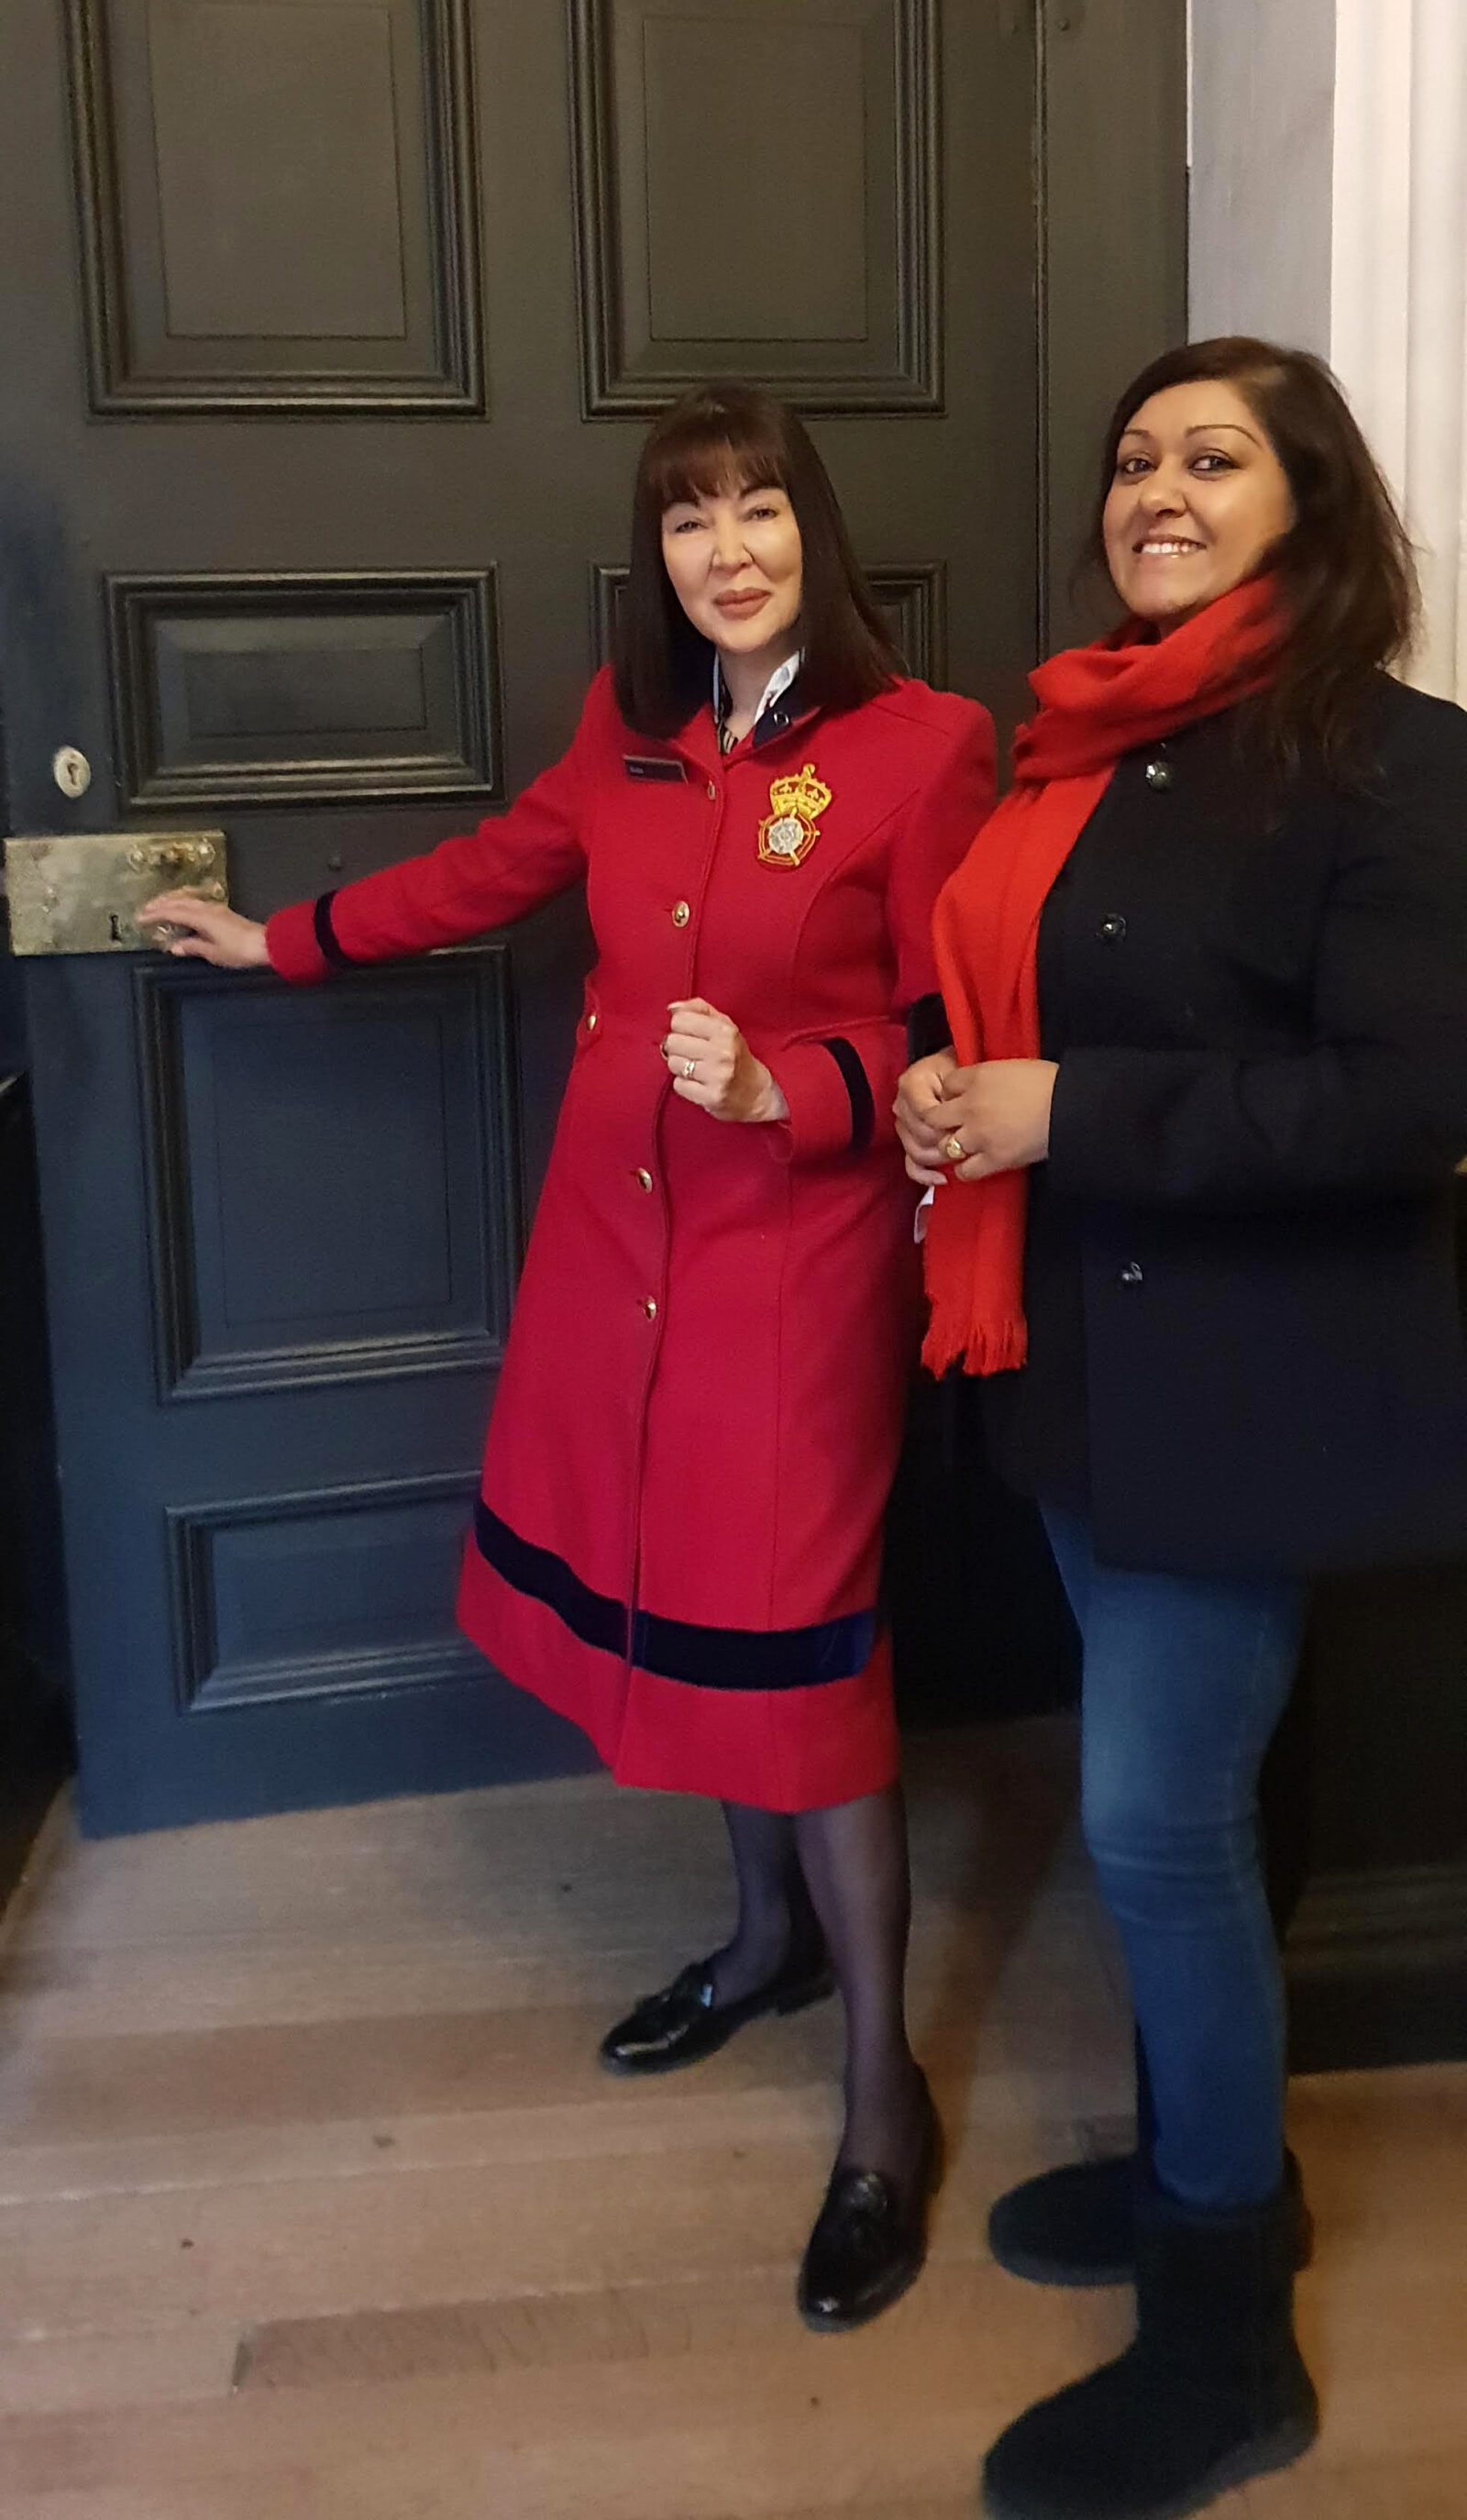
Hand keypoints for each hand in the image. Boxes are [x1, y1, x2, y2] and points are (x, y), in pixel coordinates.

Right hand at [137, 891, 269, 968]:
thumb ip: (192, 947)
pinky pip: (196, 903)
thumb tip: (174, 946)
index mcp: (201, 917)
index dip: (155, 914)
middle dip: (160, 904)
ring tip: (159, 905)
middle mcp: (206, 908)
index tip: (139, 917)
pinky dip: (183, 903)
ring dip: (171, 901)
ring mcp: (215, 908)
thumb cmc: (239, 951)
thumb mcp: (213, 953)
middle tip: (144, 909)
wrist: (266, 944)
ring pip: (188, 899)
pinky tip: (182, 909)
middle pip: (179, 901)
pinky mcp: (222, 912)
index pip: (172, 913)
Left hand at [662, 997, 787, 1123]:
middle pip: (672, 1042)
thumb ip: (699, 1009)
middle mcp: (722, 1052)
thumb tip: (672, 1008)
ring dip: (680, 1067)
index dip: (681, 1028)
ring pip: (673, 1063)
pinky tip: (698, 1083)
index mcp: (725, 1031)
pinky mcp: (711, 1097)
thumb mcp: (724, 1026)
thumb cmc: (735, 1055)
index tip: (691, 1035)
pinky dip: (684, 1085)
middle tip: (691, 1054)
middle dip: (677, 1048)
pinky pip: (678, 1085)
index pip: (679, 1020)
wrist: (756, 1093)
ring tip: (696, 1069)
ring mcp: (717, 1076)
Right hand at [893, 1047, 958, 1184]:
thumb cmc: (963, 1071)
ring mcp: (902, 1124)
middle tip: (968, 1142)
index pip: (926, 1115)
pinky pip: (910, 1164)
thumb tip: (956, 1126)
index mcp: (910, 1083)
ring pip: (915, 1151)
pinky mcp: (907, 1140)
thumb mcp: (962, 1073)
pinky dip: (925, 1175)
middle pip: (919, 1136)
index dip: (946, 1125)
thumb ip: (956, 1093)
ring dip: (939, 1158)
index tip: (966, 1125)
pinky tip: (941, 1178)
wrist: (957, 1071)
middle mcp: (901, 1103)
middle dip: (944, 1142)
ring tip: (960, 1155)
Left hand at [927, 1059, 1057, 1181]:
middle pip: (934, 1117)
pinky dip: (964, 1169)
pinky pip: (964, 1171)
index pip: (946, 1085)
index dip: (950, 1093)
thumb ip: (982, 1076)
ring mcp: (980, 1136)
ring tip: (964, 1145)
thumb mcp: (1009, 1066)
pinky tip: (972, 1163)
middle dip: (940, 1121)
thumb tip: (967, 1086)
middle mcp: (971, 1107)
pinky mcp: (994, 1159)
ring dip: (951, 1146)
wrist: (1070, 1106)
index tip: (957, 1098)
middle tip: (952, 1125)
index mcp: (978, 1078)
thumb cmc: (1046, 1081)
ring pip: (945, 1146)